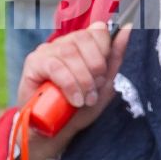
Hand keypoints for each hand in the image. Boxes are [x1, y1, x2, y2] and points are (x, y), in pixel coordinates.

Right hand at [17, 24, 132, 159]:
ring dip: (82, 79)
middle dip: (95, 66)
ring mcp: (46, 51)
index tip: (103, 74)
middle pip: (83, 38)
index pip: (97, 30)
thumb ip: (115, 57)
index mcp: (81, 44)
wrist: (55, 130)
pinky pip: (55, 66)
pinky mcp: (33, 63)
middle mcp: (62, 43)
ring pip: (69, 53)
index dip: (104, 50)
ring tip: (84, 99)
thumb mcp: (103, 84)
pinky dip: (69, 84)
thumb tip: (127, 29)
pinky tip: (73, 99)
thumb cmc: (78, 108)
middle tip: (95, 89)